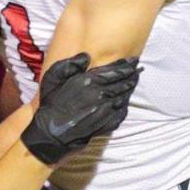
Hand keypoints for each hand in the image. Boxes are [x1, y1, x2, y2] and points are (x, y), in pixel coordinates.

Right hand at [22, 54, 139, 164]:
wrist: (51, 133)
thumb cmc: (51, 104)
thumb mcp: (53, 78)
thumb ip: (70, 64)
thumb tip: (86, 56)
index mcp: (89, 81)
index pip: (114, 71)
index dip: (125, 65)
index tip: (134, 60)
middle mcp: (100, 95)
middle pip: (122, 83)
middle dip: (132, 75)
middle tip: (139, 70)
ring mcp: (105, 111)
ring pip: (124, 97)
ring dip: (131, 88)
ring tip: (135, 81)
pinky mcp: (105, 124)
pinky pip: (121, 112)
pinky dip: (126, 104)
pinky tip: (126, 100)